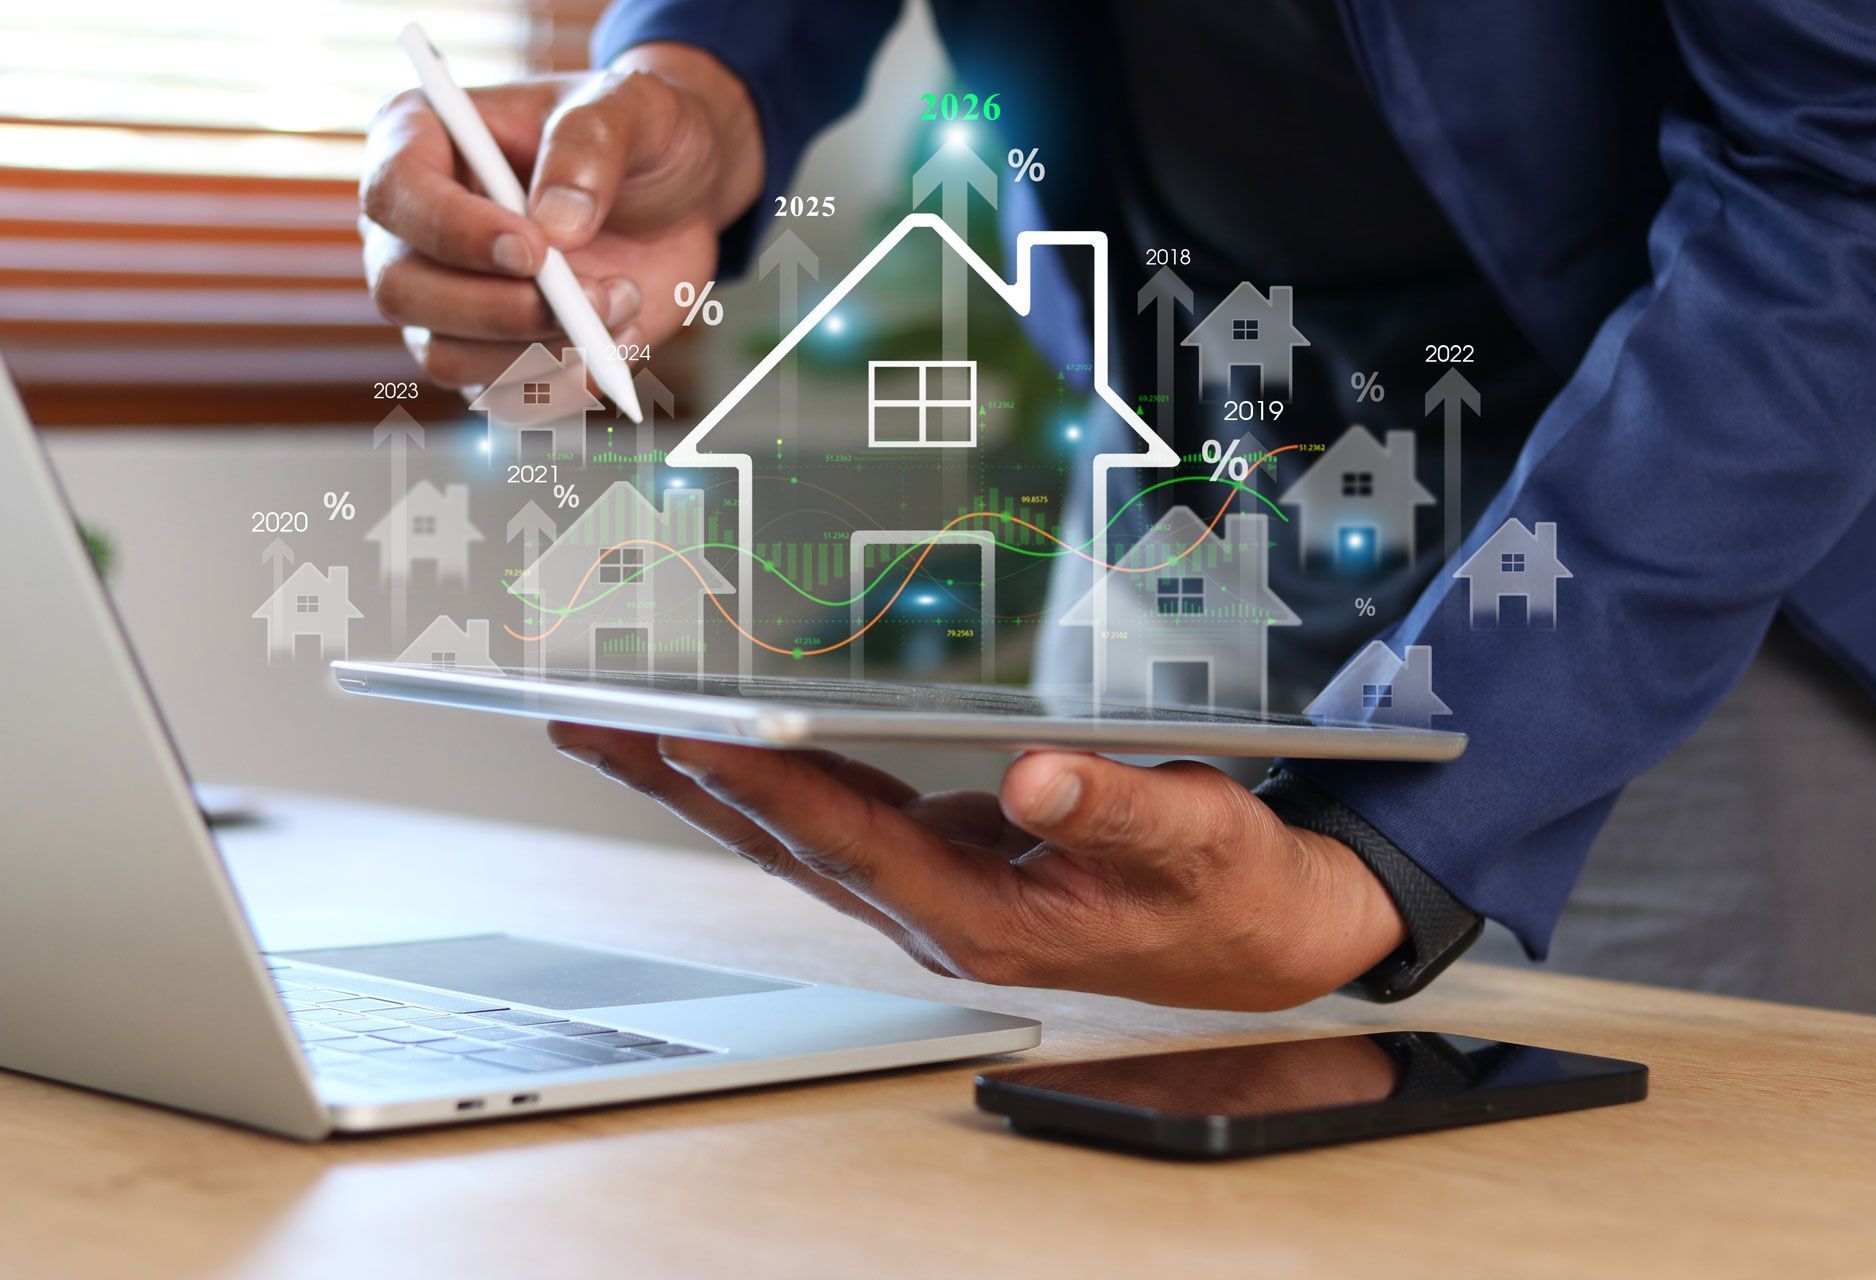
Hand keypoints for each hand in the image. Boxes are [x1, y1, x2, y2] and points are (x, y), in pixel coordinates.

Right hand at [360, 44, 764, 389]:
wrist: (677, 194)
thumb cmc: (637, 134)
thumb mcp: (630, 108)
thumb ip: (587, 147)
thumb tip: (556, 226)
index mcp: (421, 140)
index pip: (395, 194)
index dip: (456, 232)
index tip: (536, 251)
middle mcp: (415, 229)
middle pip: (402, 291)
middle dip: (503, 309)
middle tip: (596, 298)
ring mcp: (444, 299)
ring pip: (448, 358)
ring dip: (544, 352)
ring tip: (625, 303)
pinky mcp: (490, 353)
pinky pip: (501, 398)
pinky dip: (564, 387)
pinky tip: (619, 345)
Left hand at [547, 725, 1407, 1010]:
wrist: (1261, 940)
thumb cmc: (1229, 893)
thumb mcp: (1197, 838)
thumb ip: (1118, 807)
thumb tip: (1031, 781)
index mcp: (984, 914)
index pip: (843, 836)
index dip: (757, 782)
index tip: (675, 733)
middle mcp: (936, 911)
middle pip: (781, 839)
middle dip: (677, 780)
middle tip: (584, 722)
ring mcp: (931, 894)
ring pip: (792, 836)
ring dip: (703, 784)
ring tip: (620, 729)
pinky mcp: (941, 870)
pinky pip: (832, 826)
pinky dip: (769, 786)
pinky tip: (730, 754)